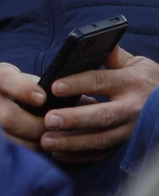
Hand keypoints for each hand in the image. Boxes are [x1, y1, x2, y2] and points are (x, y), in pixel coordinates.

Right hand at [0, 62, 47, 146]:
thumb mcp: (10, 74)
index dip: (24, 89)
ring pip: (4, 136)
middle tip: (55, 131)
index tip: (41, 99)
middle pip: (7, 116)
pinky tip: (29, 147)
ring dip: (30, 143)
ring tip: (46, 141)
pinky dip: (18, 150)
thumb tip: (64, 104)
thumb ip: (32, 85)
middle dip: (36, 127)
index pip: (6, 79)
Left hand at [39, 46, 158, 159]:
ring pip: (101, 139)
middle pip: (101, 115)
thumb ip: (112, 55)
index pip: (101, 81)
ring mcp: (131, 130)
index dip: (77, 84)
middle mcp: (133, 108)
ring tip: (46, 141)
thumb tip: (91, 40)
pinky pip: (102, 153)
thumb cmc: (148, 81)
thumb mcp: (137, 63)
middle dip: (74, 119)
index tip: (54, 87)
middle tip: (48, 119)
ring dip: (73, 142)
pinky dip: (80, 156)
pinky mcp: (127, 145)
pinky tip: (58, 154)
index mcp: (131, 82)